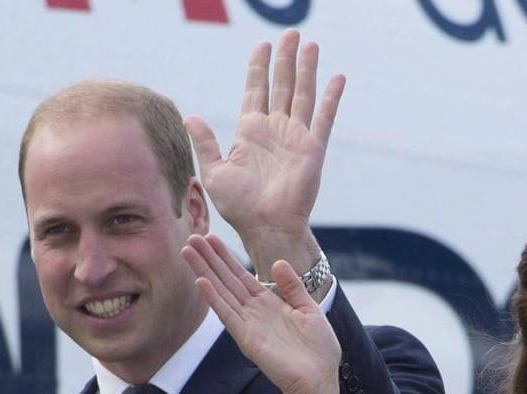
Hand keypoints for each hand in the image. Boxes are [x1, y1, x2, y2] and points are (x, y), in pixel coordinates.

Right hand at [183, 233, 338, 393]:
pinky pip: (227, 315)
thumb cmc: (318, 349)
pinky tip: (202, 281)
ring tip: (188, 251)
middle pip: (227, 279)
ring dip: (204, 272)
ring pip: (221, 292)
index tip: (211, 238)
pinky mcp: (247, 339)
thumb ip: (293, 287)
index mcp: (269, 303)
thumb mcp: (310, 309)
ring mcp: (248, 324)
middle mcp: (254, 312)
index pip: (242, 275)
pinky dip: (214, 298)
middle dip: (209, 259)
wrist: (319, 379)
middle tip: (192, 236)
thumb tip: (278, 262)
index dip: (226, 257)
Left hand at [184, 31, 341, 269]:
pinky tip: (337, 78)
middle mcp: (275, 130)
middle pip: (282, 85)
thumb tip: (190, 117)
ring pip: (303, 94)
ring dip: (307, 69)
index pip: (256, 90)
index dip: (259, 67)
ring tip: (310, 45)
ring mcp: (296, 137)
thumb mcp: (214, 172)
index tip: (263, 45)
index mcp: (251, 132)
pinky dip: (331, 98)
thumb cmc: (240, 207)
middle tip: (291, 34)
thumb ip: (205, 142)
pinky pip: (324, 118)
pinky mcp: (312, 149)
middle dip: (285, 59)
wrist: (265, 227)